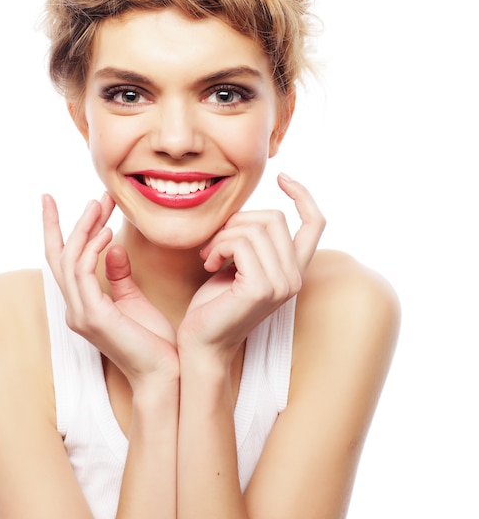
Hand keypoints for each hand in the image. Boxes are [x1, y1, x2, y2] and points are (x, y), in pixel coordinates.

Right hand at [42, 192, 177, 388]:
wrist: (165, 373)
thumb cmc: (154, 341)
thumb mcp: (135, 300)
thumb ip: (119, 275)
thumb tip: (111, 247)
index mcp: (84, 306)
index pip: (63, 262)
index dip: (56, 230)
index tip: (51, 201)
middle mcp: (75, 310)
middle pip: (60, 257)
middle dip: (68, 222)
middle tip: (91, 196)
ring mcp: (81, 315)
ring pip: (70, 261)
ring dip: (83, 229)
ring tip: (100, 204)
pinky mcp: (93, 317)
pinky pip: (84, 274)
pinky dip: (91, 249)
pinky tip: (106, 232)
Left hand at [177, 174, 324, 363]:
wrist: (201, 341)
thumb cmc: (215, 302)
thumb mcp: (239, 263)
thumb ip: (253, 240)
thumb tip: (251, 211)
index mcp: (293, 270)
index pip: (316, 224)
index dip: (303, 196)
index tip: (283, 177)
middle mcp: (295, 278)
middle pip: (274, 218)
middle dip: (238, 222)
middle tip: (216, 244)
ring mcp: (282, 284)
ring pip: (255, 228)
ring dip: (223, 235)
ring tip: (210, 255)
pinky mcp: (261, 288)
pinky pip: (241, 243)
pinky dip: (219, 246)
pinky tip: (208, 263)